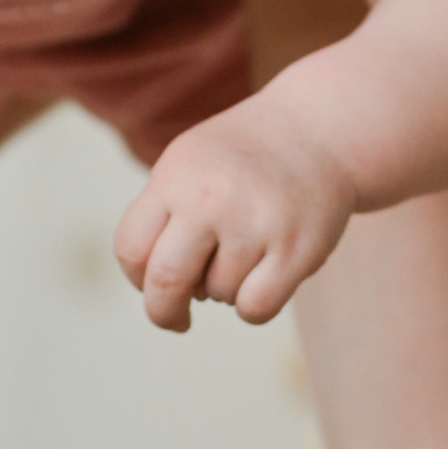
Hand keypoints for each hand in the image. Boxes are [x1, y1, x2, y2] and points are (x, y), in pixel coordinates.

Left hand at [113, 89, 357, 332]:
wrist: (317, 129)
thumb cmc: (242, 160)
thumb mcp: (188, 164)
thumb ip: (160, 217)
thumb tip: (152, 288)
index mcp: (176, 177)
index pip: (131, 249)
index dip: (136, 278)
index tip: (151, 283)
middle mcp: (212, 199)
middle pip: (165, 281)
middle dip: (164, 312)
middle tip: (175, 319)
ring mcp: (255, 224)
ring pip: (217, 295)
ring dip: (223, 291)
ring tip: (244, 255)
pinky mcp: (296, 249)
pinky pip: (255, 308)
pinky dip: (253, 307)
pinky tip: (262, 280)